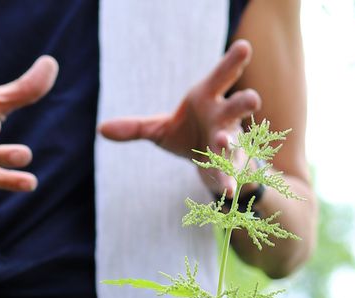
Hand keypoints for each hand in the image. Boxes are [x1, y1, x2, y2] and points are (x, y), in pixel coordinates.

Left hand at [98, 40, 260, 196]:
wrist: (208, 163)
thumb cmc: (187, 133)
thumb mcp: (159, 129)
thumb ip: (135, 128)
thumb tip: (101, 129)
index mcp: (208, 98)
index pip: (222, 76)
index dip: (233, 62)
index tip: (244, 47)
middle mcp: (224, 117)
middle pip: (237, 106)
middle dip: (244, 102)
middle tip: (253, 98)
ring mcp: (230, 141)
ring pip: (236, 139)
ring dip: (231, 141)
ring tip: (224, 141)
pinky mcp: (229, 165)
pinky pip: (228, 172)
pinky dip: (227, 181)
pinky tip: (226, 192)